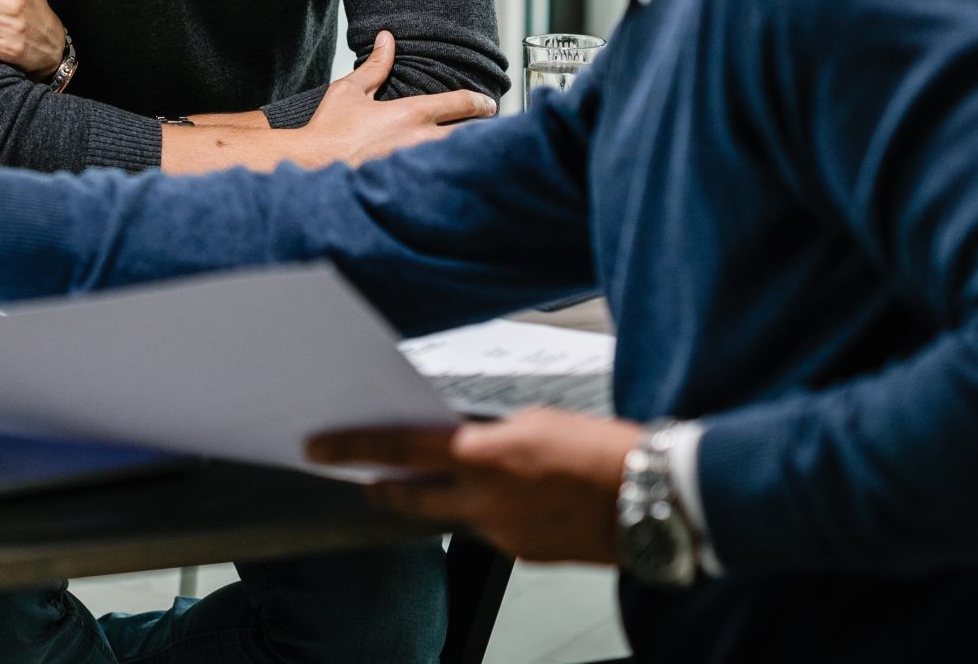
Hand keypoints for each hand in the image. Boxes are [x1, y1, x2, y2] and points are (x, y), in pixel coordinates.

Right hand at [298, 32, 496, 164]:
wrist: (313, 166)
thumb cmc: (330, 129)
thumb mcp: (350, 90)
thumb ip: (375, 65)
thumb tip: (387, 38)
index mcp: (412, 113)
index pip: (463, 104)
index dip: (483, 103)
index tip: (490, 105)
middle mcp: (423, 140)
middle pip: (473, 135)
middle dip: (484, 132)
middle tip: (488, 131)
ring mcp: (418, 165)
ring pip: (461, 158)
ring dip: (471, 154)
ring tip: (477, 154)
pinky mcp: (411, 186)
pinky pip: (443, 178)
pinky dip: (453, 175)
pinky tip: (455, 177)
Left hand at [306, 409, 643, 564]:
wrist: (658, 498)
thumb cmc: (605, 450)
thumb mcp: (536, 422)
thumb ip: (490, 435)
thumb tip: (466, 443)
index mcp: (486, 454)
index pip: (401, 447)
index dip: (354, 448)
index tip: (320, 448)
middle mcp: (487, 499)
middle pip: (412, 496)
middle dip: (386, 488)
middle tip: (367, 482)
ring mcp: (505, 533)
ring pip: (455, 515)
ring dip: (449, 499)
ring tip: (468, 480)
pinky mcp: (525, 555)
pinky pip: (492, 531)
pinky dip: (492, 515)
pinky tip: (519, 501)